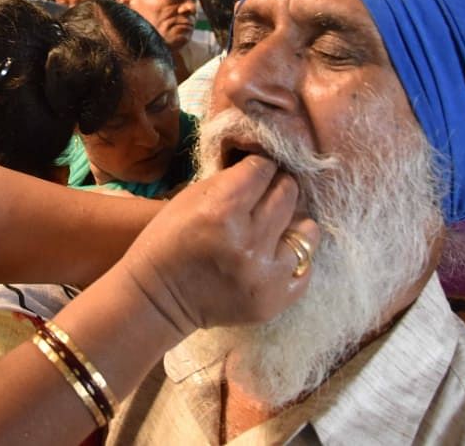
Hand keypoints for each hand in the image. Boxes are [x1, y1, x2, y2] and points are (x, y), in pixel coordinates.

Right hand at [115, 158, 318, 335]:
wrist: (158, 299)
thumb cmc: (168, 240)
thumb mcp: (190, 197)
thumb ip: (231, 181)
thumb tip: (267, 169)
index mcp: (222, 210)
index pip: (263, 169)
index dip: (259, 166)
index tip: (255, 172)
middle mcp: (248, 241)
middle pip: (287, 193)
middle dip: (277, 188)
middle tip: (266, 194)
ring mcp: (265, 273)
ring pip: (306, 229)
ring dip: (292, 222)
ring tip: (276, 225)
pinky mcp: (275, 299)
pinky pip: (305, 266)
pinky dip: (292, 256)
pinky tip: (275, 252)